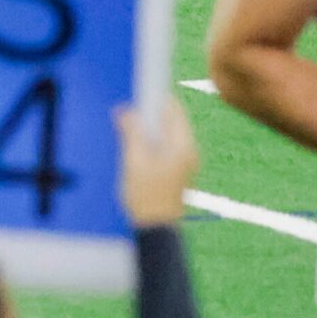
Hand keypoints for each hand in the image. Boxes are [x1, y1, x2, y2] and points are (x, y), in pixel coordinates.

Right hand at [116, 92, 198, 227]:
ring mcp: (186, 162)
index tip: (141, 88)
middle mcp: (189, 152)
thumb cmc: (146, 198)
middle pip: (172, 121)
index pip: (173, 110)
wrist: (155, 229)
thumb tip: (127, 111)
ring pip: (168, 133)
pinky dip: (153, 140)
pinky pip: (167, 146)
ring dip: (150, 127)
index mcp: (183, 147)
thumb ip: (132, 133)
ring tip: (130, 128)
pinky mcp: (178, 171)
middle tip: (130, 110)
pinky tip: (136, 147)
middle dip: (151, 113)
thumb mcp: (134, 161)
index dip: (156, 97)